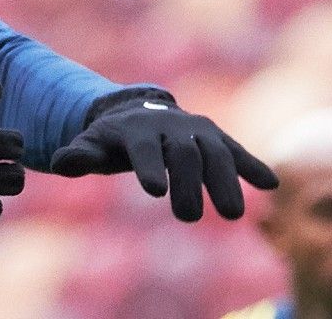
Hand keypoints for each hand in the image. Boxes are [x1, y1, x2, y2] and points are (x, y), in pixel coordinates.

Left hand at [50, 87, 277, 221]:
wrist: (139, 112)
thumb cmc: (112, 139)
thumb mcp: (92, 145)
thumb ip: (79, 155)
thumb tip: (60, 162)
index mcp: (137, 128)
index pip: (144, 148)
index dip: (149, 166)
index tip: (155, 191)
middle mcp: (171, 126)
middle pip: (183, 153)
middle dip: (189, 184)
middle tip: (189, 218)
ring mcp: (197, 130)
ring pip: (215, 152)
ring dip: (226, 181)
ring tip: (232, 215)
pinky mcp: (216, 138)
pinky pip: (235, 150)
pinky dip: (251, 165)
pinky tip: (271, 184)